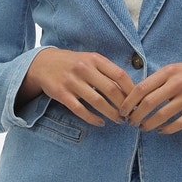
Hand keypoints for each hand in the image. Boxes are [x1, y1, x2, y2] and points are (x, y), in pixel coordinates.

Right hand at [17, 48, 134, 125]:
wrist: (43, 63)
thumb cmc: (73, 63)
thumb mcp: (90, 59)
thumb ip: (107, 70)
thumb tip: (130, 88)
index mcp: (95, 59)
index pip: (120, 75)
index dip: (131, 90)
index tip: (137, 100)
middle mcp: (84, 69)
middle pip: (111, 90)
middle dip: (123, 105)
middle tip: (130, 114)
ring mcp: (72, 82)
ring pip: (97, 102)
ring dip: (111, 114)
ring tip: (119, 120)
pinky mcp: (62, 94)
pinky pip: (80, 110)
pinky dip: (93, 118)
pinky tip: (101, 122)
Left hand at [121, 58, 181, 133]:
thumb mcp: (174, 69)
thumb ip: (157, 81)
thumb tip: (135, 97)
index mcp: (169, 72)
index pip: (142, 88)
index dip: (129, 102)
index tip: (122, 110)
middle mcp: (178, 83)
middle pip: (149, 103)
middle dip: (136, 116)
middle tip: (130, 122)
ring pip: (162, 116)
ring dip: (149, 125)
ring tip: (143, 128)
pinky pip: (179, 123)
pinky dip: (166, 130)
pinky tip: (160, 130)